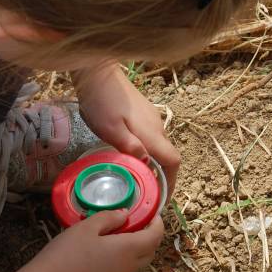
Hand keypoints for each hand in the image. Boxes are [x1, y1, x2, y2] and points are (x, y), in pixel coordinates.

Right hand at [38, 210, 163, 271]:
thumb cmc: (67, 253)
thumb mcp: (87, 227)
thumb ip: (109, 218)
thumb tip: (125, 214)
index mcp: (128, 250)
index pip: (154, 237)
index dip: (158, 224)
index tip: (153, 213)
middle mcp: (128, 267)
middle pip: (150, 251)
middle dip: (150, 236)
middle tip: (139, 221)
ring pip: (138, 262)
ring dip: (138, 247)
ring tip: (121, 233)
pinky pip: (124, 269)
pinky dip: (125, 257)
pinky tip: (107, 248)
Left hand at [73, 61, 179, 198]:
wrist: (98, 72)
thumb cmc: (101, 101)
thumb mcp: (110, 128)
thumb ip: (129, 146)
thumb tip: (146, 164)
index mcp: (152, 133)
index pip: (172, 162)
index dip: (171, 183)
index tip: (162, 199)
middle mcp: (157, 127)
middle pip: (168, 157)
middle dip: (162, 178)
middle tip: (147, 195)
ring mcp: (152, 119)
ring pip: (159, 149)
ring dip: (154, 166)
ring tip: (138, 180)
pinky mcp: (144, 115)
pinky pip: (152, 139)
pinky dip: (148, 154)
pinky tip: (131, 157)